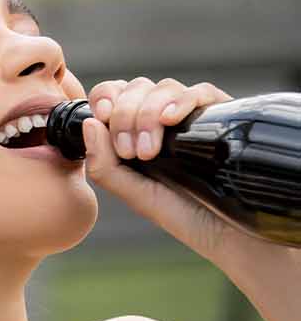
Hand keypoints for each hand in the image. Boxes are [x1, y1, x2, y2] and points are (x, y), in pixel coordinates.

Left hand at [81, 74, 234, 264]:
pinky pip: (200, 91)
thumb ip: (106, 166)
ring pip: (165, 87)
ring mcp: (193, 117)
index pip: (116, 95)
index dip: (106, 97)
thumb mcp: (137, 196)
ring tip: (150, 152)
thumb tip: (89, 124)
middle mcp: (164, 121)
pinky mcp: (220, 117)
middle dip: (126, 114)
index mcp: (138, 134)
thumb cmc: (184, 217)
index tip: (103, 117)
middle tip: (131, 152)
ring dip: (148, 112)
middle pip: (137, 88)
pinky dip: (182, 100)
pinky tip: (171, 120)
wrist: (232, 234)